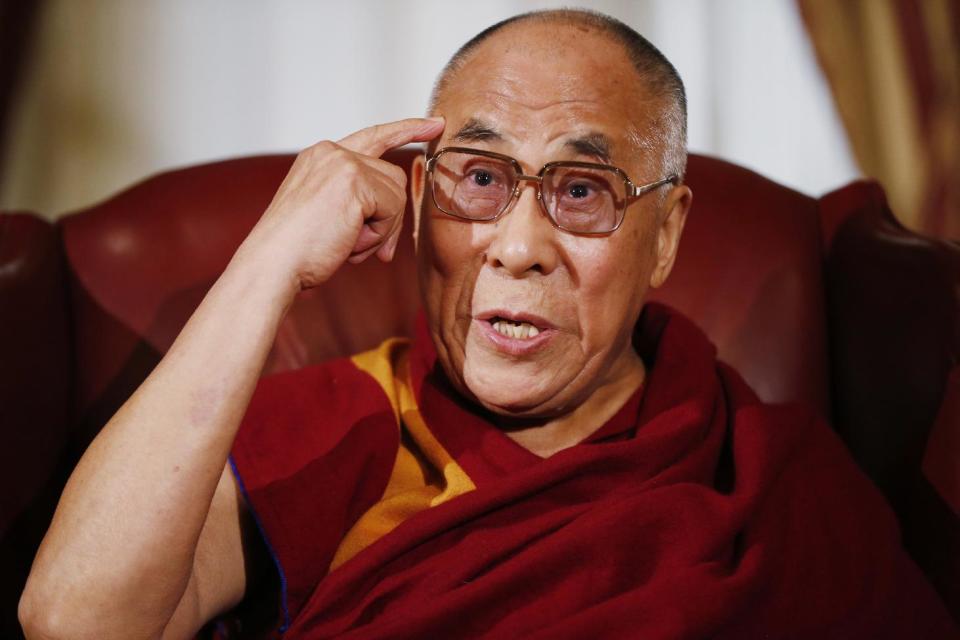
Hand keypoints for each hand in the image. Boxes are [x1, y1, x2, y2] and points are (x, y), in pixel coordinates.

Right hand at [242, 117, 444, 290]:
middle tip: (363, 249)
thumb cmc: (296, 251)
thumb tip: (395, 214)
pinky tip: (349, 243)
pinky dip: (379, 235)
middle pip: (393, 179)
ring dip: (381, 230)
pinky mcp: (354, 179)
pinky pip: (393, 209)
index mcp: (321, 157)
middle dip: (389, 218)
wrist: (273, 264)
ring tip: (347, 245)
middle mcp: (331, 152)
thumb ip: (358, 201)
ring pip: (396, 195)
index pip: (373, 137)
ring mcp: (342, 163)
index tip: (434, 124)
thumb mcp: (328, 214)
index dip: (406, 130)